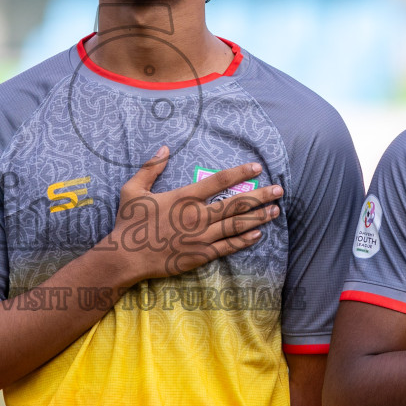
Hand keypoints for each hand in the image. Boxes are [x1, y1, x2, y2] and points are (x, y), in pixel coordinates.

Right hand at [101, 147, 279, 284]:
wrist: (126, 258)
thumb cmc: (129, 223)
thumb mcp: (133, 190)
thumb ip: (151, 167)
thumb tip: (164, 147)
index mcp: (184, 197)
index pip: (219, 181)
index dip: (240, 172)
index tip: (256, 167)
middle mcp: (197, 216)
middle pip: (236, 204)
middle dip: (260, 196)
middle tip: (279, 191)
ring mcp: (201, 237)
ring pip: (236, 225)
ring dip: (258, 217)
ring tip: (275, 210)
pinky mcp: (200, 255)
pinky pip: (228, 246)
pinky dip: (244, 240)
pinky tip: (258, 234)